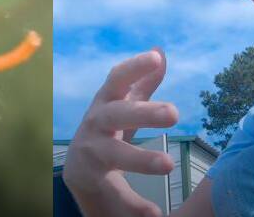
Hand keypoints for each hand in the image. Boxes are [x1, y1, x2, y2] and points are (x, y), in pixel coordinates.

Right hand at [62, 48, 179, 216]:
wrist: (79, 168)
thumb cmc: (108, 129)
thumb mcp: (123, 105)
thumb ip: (142, 83)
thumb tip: (160, 52)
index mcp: (106, 102)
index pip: (117, 79)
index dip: (134, 67)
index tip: (155, 58)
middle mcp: (95, 123)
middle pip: (117, 114)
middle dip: (143, 112)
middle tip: (173, 112)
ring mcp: (91, 152)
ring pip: (114, 154)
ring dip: (140, 158)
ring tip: (168, 164)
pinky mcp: (91, 180)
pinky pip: (114, 191)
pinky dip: (134, 204)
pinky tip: (154, 213)